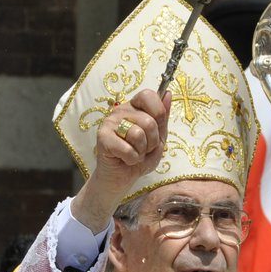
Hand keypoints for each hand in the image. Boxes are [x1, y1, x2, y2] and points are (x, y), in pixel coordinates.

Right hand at [70, 88, 171, 230]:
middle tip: (144, 148)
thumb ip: (163, 117)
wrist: (122, 177)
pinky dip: (132, 159)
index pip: (149, 95)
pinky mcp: (102, 137)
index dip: (158, 113)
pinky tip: (125, 159)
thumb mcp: (158, 138)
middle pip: (149, 121)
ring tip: (134, 153)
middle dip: (153, 141)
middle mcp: (121, 110)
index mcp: (135, 106)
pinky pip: (127, 149)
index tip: (156, 129)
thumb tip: (168, 94)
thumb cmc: (140, 156)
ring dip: (142, 151)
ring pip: (138, 134)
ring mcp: (110, 122)